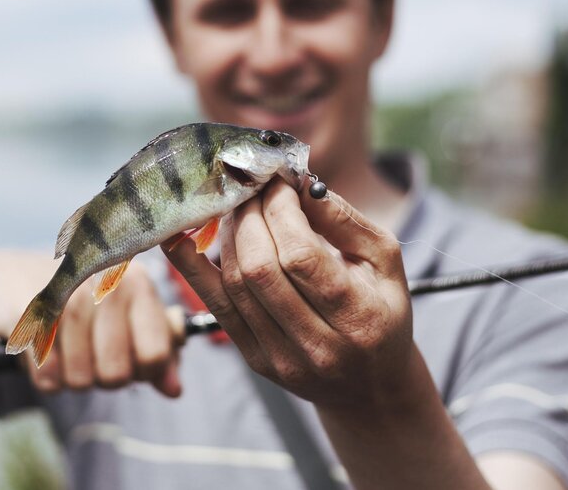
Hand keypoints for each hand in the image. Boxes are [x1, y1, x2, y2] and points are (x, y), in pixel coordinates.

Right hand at [17, 262, 183, 397]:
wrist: (12, 278)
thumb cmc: (81, 302)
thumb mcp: (126, 318)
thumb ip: (157, 352)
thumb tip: (174, 390)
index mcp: (138, 284)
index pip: (156, 354)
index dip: (142, 371)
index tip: (129, 359)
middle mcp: (106, 284)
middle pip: (116, 375)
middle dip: (102, 377)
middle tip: (91, 355)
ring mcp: (66, 296)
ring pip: (80, 380)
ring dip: (71, 377)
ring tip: (65, 349)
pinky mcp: (29, 313)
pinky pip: (47, 377)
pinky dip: (45, 376)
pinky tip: (44, 351)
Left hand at [163, 178, 412, 411]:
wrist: (369, 386)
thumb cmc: (380, 310)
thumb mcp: (384, 261)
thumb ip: (344, 220)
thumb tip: (297, 184)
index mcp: (358, 317)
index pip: (300, 255)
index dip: (279, 210)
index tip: (276, 182)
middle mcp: (318, 345)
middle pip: (260, 268)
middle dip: (249, 217)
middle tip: (251, 189)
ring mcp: (281, 358)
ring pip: (234, 284)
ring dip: (227, 236)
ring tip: (236, 208)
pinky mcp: (254, 360)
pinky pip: (216, 307)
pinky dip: (194, 268)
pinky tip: (182, 238)